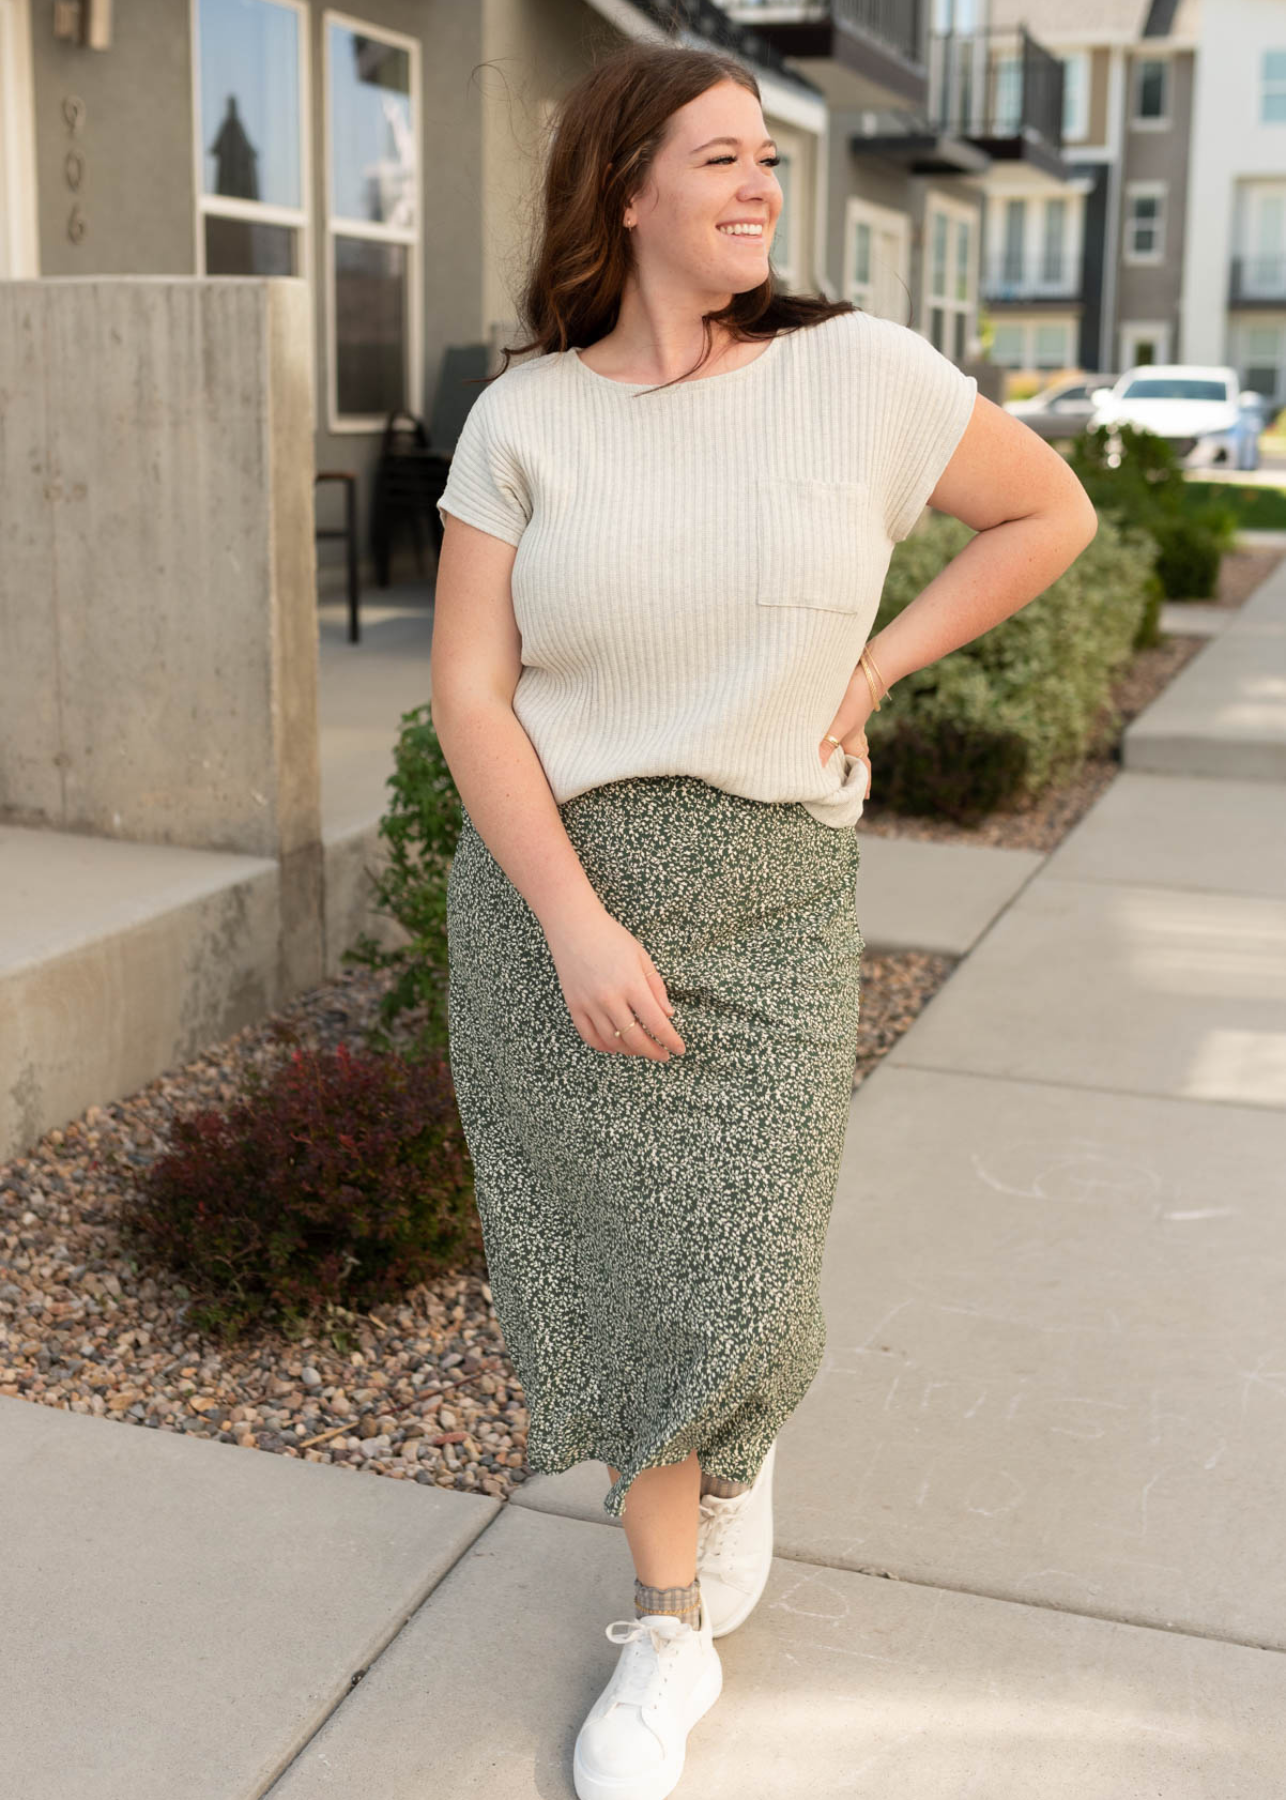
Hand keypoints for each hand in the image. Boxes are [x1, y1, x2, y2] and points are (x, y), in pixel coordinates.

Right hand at [543, 907, 685, 1060]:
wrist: (573, 926)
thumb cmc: (611, 938)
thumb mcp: (642, 956)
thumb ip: (656, 987)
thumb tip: (668, 1015)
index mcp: (632, 984)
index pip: (657, 1022)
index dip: (671, 1040)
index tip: (679, 1049)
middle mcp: (610, 998)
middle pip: (635, 1038)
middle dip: (653, 1052)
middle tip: (663, 1055)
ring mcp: (589, 1004)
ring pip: (613, 1041)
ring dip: (631, 1051)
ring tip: (642, 1049)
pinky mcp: (574, 1006)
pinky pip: (590, 1037)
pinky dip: (605, 1047)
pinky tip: (616, 1046)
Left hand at [818, 706, 874, 801]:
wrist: (870, 668)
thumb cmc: (855, 697)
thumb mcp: (838, 724)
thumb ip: (827, 745)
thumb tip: (818, 768)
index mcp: (854, 741)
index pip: (862, 767)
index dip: (864, 783)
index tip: (865, 798)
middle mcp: (855, 733)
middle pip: (857, 756)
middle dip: (854, 771)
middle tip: (849, 783)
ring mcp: (851, 719)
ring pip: (849, 742)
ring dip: (845, 753)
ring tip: (836, 762)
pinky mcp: (846, 707)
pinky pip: (842, 728)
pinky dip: (836, 736)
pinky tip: (827, 731)